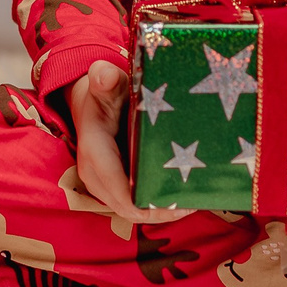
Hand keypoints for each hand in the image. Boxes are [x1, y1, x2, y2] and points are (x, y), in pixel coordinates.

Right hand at [65, 61, 190, 226]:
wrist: (92, 103)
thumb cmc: (105, 93)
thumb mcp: (106, 82)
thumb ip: (104, 77)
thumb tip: (104, 75)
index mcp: (94, 151)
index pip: (120, 190)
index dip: (149, 204)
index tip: (181, 201)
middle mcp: (94, 174)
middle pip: (128, 209)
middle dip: (161, 211)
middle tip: (195, 201)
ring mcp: (102, 184)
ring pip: (132, 211)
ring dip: (161, 211)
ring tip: (193, 200)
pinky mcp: (113, 187)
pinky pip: (134, 205)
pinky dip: (156, 205)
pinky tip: (182, 197)